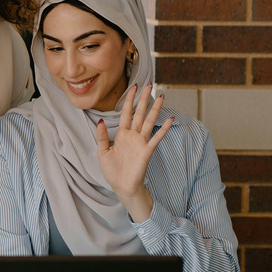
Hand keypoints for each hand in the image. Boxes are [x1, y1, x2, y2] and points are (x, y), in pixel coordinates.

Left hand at [95, 83, 173, 200]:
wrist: (122, 187)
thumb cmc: (113, 172)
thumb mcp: (102, 152)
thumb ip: (101, 136)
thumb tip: (100, 121)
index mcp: (122, 135)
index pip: (126, 113)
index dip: (129, 100)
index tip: (133, 87)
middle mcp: (133, 136)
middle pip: (139, 113)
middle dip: (144, 98)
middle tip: (149, 84)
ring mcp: (141, 142)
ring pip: (149, 121)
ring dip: (155, 109)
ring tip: (162, 96)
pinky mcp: (147, 151)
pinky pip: (156, 138)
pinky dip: (164, 129)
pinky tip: (170, 120)